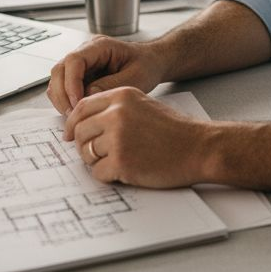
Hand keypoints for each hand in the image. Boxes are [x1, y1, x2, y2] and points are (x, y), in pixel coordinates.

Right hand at [46, 36, 165, 115]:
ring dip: (62, 99)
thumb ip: (111, 85)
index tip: (78, 102)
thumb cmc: (146, 66)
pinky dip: (66, 101)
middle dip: (63, 94)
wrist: (152, 62)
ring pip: (57, 80)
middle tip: (74, 115)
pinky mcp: (80, 75)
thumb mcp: (135, 77)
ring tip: (76, 116)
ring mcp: (81, 63)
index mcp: (100, 46)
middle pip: (59, 69)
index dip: (71, 82)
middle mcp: (86, 51)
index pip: (74, 60)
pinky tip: (78, 111)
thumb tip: (87, 96)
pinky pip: (63, 87)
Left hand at [66, 86, 211, 186]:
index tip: (71, 135)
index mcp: (121, 96)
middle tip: (98, 154)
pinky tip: (127, 171)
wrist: (199, 147)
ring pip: (86, 153)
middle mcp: (117, 113)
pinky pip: (98, 172)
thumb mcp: (143, 106)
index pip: (82, 107)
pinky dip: (108, 176)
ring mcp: (118, 138)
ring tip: (119, 161)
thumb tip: (82, 125)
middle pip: (79, 131)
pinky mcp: (121, 162)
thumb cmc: (174, 130)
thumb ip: (114, 109)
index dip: (73, 123)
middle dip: (84, 145)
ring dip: (97, 161)